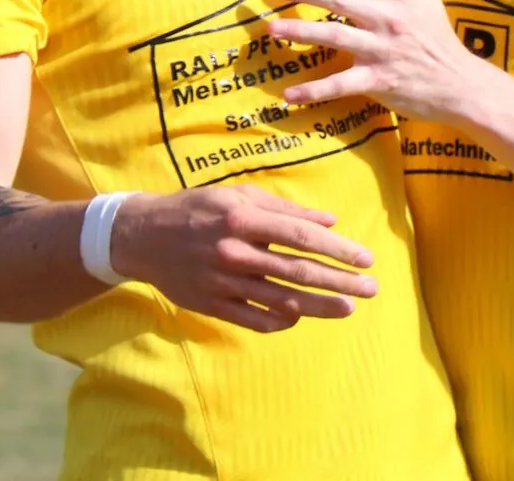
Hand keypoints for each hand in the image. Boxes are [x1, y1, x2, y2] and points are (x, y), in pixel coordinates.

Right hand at [112, 184, 377, 333]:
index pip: (301, 236)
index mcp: (243, 218)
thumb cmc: (198, 208)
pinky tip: (300, 316)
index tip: (366, 259)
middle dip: (339, 281)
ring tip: (347, 308)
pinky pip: (254, 319)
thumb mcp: (239, 194)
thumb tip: (329, 220)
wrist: (143, 236)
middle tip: (370, 289)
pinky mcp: (211, 304)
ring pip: (280, 299)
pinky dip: (281, 320)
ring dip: (319, 306)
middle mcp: (234, 251)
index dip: (337, 249)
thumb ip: (284, 208)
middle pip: (297, 271)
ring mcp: (222, 281)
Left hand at [266, 0, 492, 125]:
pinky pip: (342, 84)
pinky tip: (290, 94)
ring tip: (271, 29)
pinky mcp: (379, 80)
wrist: (460, 82)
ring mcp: (381, 50)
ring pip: (335, 36)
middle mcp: (386, 18)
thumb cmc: (438, 36)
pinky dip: (315, 90)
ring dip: (301, 31)